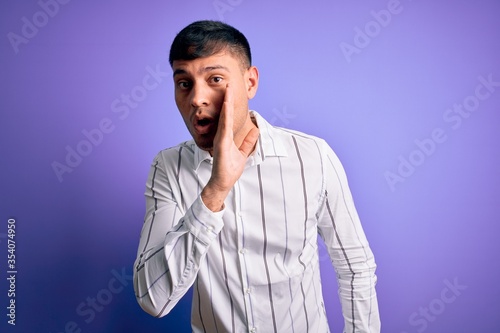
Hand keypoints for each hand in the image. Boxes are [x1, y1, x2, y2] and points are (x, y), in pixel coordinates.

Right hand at [201, 84, 258, 211]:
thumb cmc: (229, 169)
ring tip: (227, 90)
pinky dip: (225, 116)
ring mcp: (220, 139)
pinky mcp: (221, 145)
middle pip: (225, 114)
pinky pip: (224, 128)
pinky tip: (226, 106)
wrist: (223, 182)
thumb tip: (256, 131)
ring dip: (226, 103)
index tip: (231, 91)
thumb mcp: (243, 153)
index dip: (230, 104)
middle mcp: (222, 135)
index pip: (228, 117)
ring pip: (224, 117)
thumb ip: (248, 142)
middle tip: (228, 83)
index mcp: (226, 136)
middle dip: (227, 98)